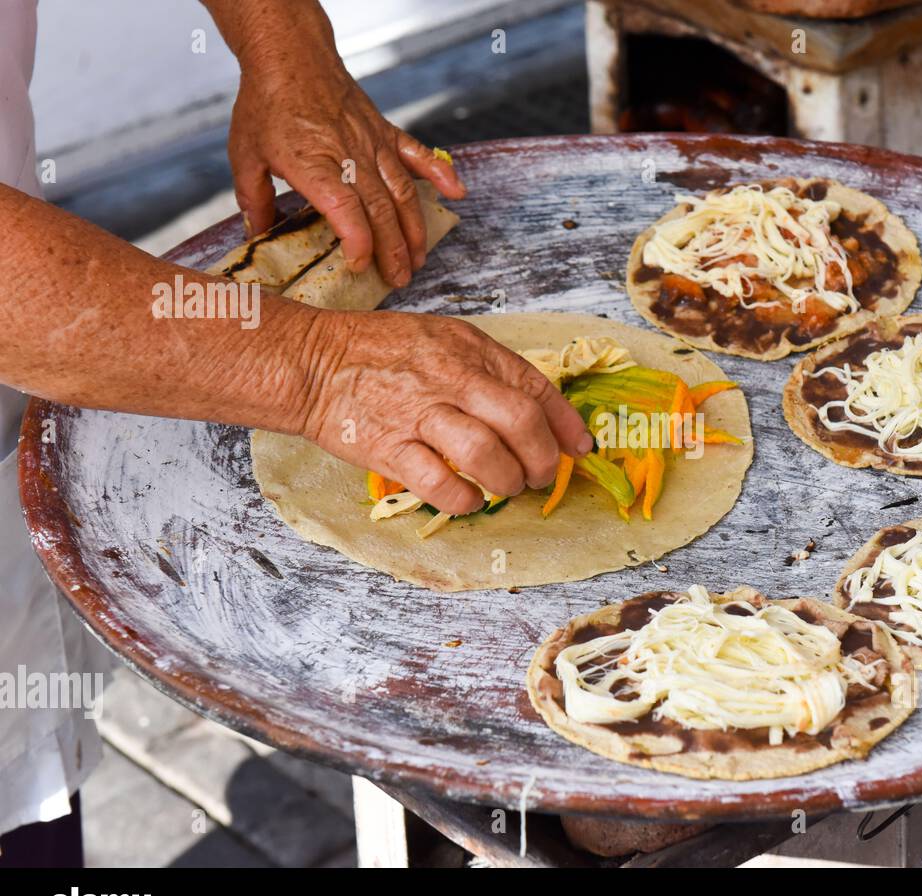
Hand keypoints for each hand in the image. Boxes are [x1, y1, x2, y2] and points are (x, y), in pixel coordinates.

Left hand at [226, 53, 464, 287]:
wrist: (290, 55)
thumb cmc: (266, 104)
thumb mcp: (245, 153)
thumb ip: (255, 198)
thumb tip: (257, 236)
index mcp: (312, 163)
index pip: (344, 208)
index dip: (358, 241)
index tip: (359, 265)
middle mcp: (349, 155)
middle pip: (381, 210)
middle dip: (394, 250)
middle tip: (399, 280)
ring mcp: (372, 143)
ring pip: (402, 192)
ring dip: (415, 230)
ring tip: (418, 259)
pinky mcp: (385, 132)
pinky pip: (417, 154)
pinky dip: (440, 174)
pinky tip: (457, 194)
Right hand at [299, 313, 593, 513]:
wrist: (311, 361)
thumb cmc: (380, 351)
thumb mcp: (442, 340)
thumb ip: (488, 370)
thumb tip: (539, 411)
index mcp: (469, 350)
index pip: (534, 386)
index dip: (565, 423)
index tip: (580, 448)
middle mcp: (450, 378)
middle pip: (520, 421)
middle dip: (541, 458)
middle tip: (538, 476)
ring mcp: (419, 414)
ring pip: (485, 452)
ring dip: (507, 480)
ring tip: (505, 488)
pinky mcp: (389, 448)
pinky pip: (439, 482)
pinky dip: (464, 499)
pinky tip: (469, 500)